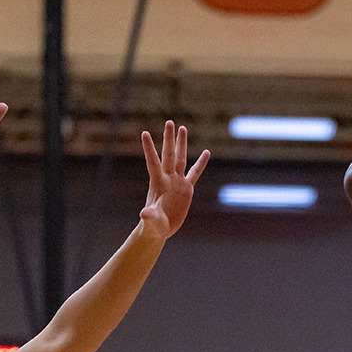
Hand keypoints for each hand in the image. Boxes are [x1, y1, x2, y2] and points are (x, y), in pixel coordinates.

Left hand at [138, 121, 209, 237]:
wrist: (159, 229)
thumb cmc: (153, 225)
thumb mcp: (152, 221)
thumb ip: (150, 216)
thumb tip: (144, 214)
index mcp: (158, 183)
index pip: (153, 162)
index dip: (149, 148)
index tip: (145, 133)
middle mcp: (168, 179)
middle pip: (169, 154)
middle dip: (169, 139)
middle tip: (169, 122)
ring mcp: (177, 182)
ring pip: (180, 158)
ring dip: (181, 144)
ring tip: (183, 128)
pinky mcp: (186, 189)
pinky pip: (195, 173)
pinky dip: (200, 163)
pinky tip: (206, 152)